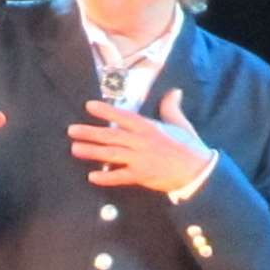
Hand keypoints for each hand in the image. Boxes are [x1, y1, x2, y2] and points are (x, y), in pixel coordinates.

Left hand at [67, 89, 211, 190]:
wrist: (198, 172)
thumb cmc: (189, 147)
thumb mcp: (180, 123)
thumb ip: (171, 107)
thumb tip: (174, 91)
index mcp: (149, 127)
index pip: (123, 116)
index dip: (106, 111)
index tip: (89, 106)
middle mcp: (141, 142)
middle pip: (111, 136)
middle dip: (90, 132)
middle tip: (72, 130)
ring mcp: (140, 160)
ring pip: (111, 154)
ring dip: (92, 152)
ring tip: (75, 149)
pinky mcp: (141, 176)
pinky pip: (120, 177)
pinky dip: (106, 178)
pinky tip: (92, 177)